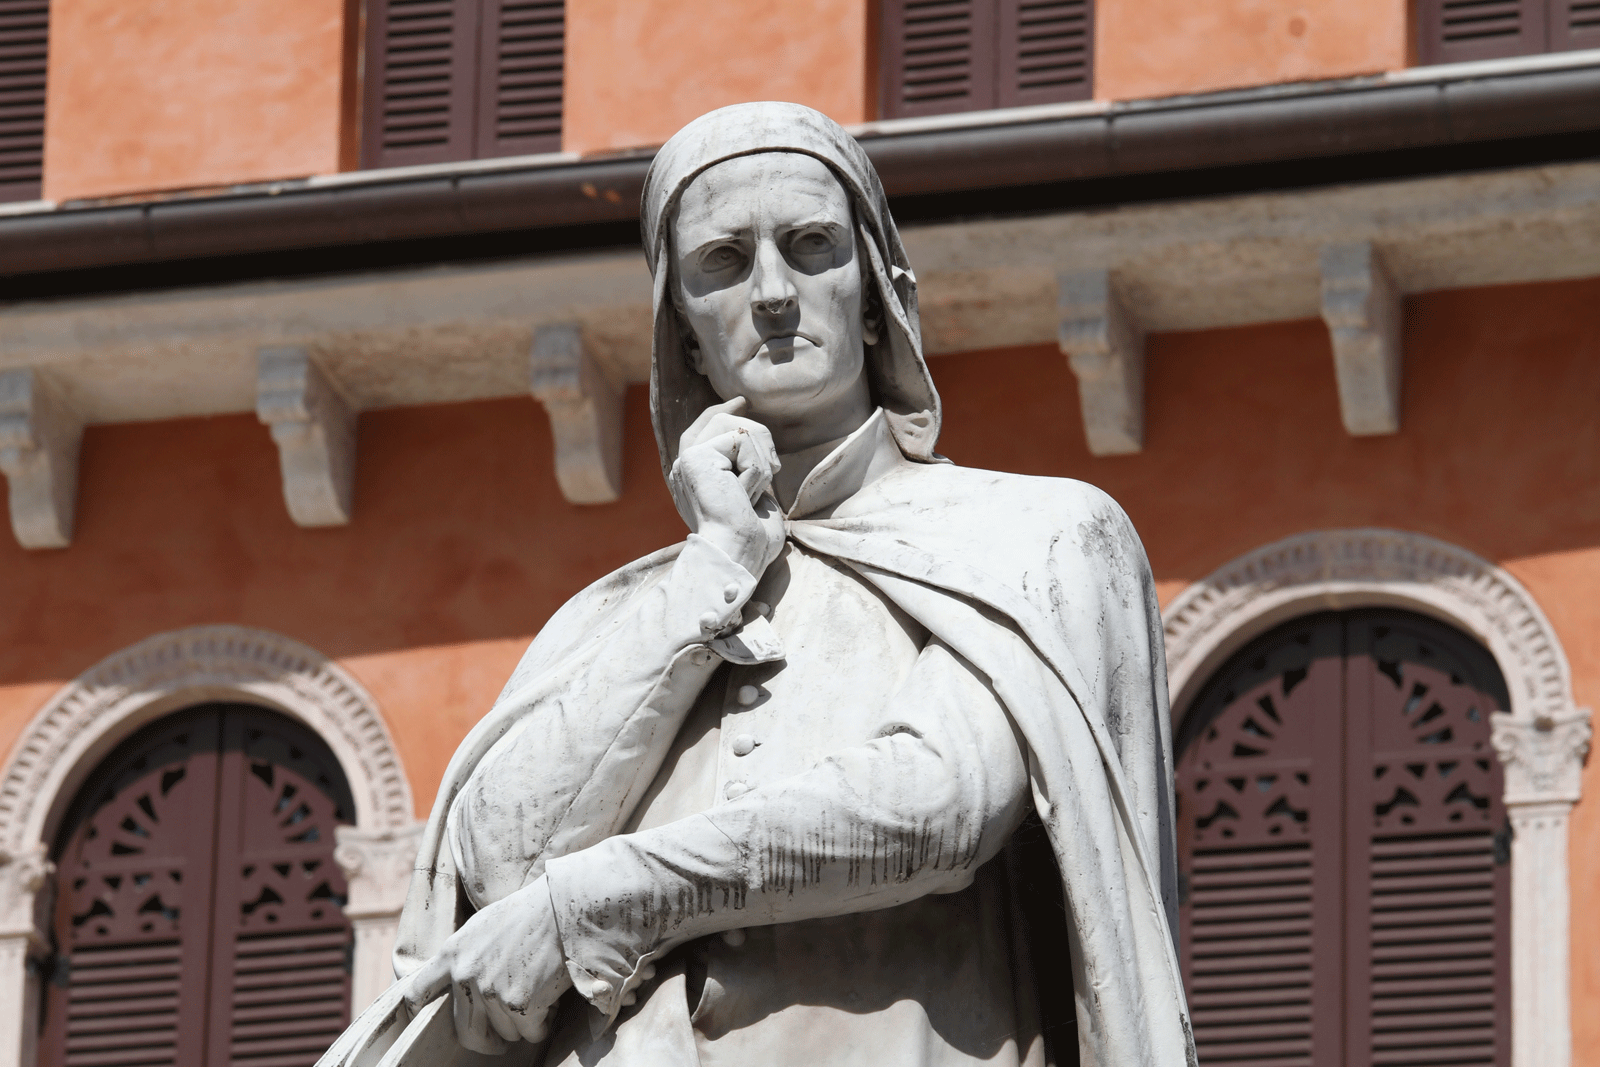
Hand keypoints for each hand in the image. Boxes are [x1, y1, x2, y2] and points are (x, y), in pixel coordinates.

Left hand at [404, 877, 571, 1053]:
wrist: (564, 908)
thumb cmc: (530, 914)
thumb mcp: (483, 926)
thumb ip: (465, 954)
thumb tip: (459, 980)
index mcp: (453, 953)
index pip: (418, 992)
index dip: (418, 1011)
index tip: (423, 1019)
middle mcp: (466, 975)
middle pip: (466, 1032)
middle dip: (486, 1041)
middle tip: (499, 1042)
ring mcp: (492, 992)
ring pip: (506, 1033)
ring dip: (523, 1023)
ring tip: (538, 995)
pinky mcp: (520, 1005)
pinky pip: (531, 1033)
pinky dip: (543, 1024)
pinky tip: (551, 1001)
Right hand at [669, 397, 785, 577]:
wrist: (738, 554)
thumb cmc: (751, 538)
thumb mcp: (750, 496)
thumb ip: (744, 470)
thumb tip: (750, 444)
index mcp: (695, 478)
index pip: (703, 428)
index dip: (723, 410)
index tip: (742, 401)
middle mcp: (684, 467)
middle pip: (723, 420)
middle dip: (760, 439)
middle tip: (773, 469)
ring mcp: (687, 460)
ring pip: (739, 427)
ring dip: (762, 460)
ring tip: (754, 492)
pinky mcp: (695, 456)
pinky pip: (743, 439)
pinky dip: (758, 468)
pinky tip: (747, 494)